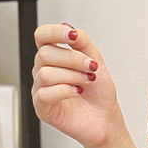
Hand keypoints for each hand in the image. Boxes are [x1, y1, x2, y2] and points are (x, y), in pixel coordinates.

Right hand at [31, 22, 123, 147]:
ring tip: (87, 81)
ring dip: (72, 76)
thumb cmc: (99, 94)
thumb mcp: (96, 61)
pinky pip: (45, 93)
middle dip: (73, 59)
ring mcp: (41, 89)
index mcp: (54, 57)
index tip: (72, 36)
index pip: (42, 36)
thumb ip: (83, 42)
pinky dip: (65, 90)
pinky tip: (77, 92)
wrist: (106, 119)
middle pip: (45, 53)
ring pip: (45, 73)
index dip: (54, 32)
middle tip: (91, 67)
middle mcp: (44, 71)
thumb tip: (69, 28)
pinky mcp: (42, 107)